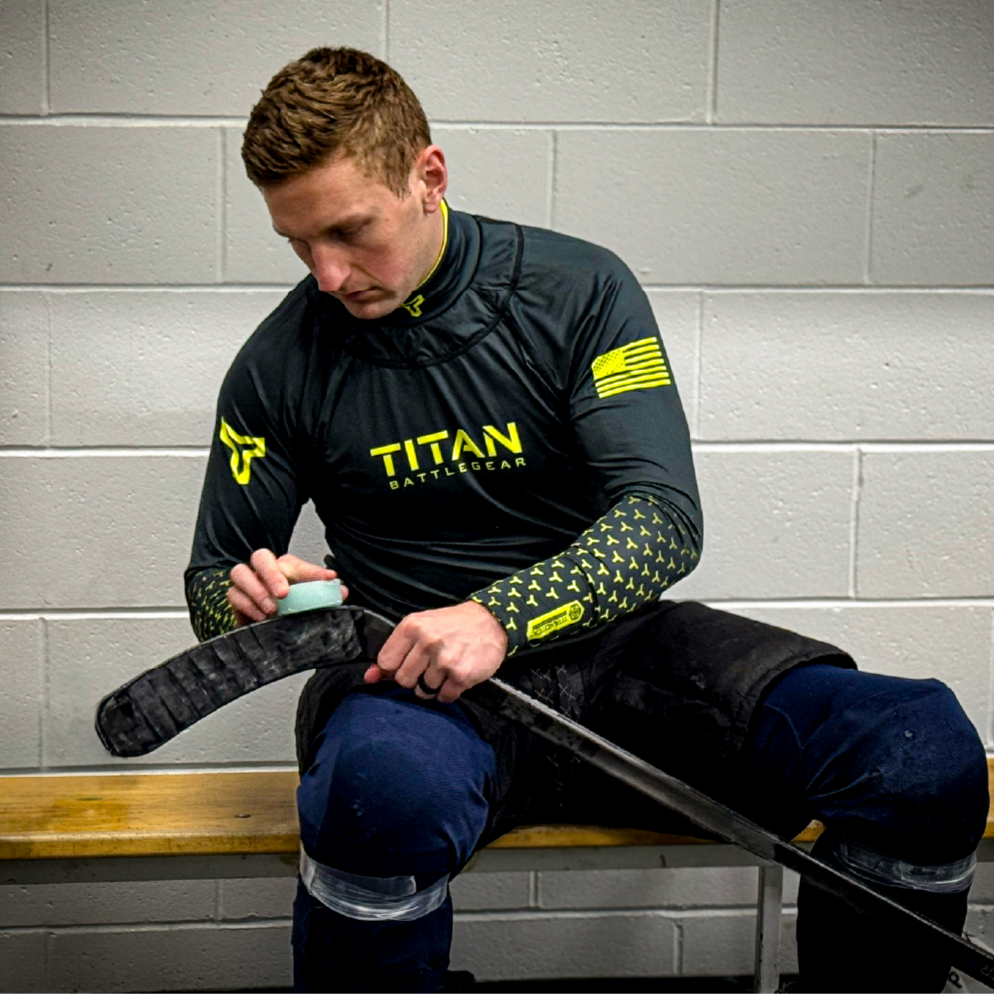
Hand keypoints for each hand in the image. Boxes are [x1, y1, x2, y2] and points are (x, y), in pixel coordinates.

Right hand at [227, 549, 347, 625]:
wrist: (267, 624)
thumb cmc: (289, 607)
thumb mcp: (310, 602)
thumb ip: (325, 595)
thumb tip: (342, 591)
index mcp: (286, 567)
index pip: (298, 564)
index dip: (314, 571)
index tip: (329, 578)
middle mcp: (265, 569)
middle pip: (261, 557)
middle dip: (272, 574)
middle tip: (283, 593)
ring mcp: (247, 581)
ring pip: (240, 573)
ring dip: (256, 591)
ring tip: (271, 609)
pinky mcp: (236, 597)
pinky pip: (234, 595)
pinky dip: (247, 605)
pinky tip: (261, 616)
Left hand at [365, 601, 507, 702]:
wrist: (491, 622)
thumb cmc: (451, 625)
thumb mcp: (420, 627)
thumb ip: (394, 651)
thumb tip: (369, 677)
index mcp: (412, 627)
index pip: (386, 663)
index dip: (394, 669)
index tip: (406, 664)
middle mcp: (427, 642)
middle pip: (403, 680)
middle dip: (415, 679)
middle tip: (429, 666)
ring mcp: (444, 660)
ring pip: (423, 691)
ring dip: (433, 686)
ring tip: (444, 670)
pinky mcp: (462, 675)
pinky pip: (444, 697)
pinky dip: (448, 692)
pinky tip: (456, 677)